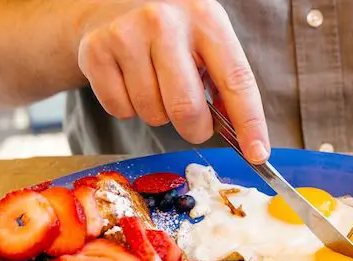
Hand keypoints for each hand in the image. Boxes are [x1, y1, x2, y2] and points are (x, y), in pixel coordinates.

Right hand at [77, 0, 269, 162]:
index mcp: (205, 18)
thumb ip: (225, 81)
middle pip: (187, 108)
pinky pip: (121, 111)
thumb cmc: (171, 31)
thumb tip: (246, 136)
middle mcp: (165, 21)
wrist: (109, 5)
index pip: (236, 80)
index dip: (249, 123)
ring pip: (152, 113)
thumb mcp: (205, 40)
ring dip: (159, 114)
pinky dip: (129, 108)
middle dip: (195, 128)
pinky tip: (130, 81)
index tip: (257, 153)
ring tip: (156, 85)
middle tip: (194, 123)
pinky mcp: (95, 52)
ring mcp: (126, 35)